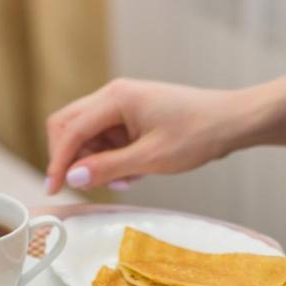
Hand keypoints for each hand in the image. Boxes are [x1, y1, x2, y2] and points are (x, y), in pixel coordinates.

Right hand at [43, 78, 246, 193]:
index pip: (70, 130)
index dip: (58, 162)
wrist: (231, 122)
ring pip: (87, 135)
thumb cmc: (197, 134)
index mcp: (116, 99)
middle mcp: (114, 96)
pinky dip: (110, 159)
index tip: (54, 188)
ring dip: (95, 162)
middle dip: (71, 158)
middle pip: (69, 126)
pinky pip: (106, 139)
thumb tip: (74, 176)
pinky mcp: (131, 116)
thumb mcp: (151, 158)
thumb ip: (109, 167)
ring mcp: (122, 105)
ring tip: (123, 181)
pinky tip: (131, 173)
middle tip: (85, 185)